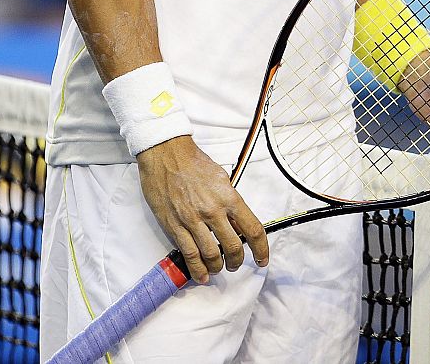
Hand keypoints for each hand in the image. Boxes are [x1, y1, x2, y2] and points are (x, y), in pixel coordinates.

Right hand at [134, 136, 268, 282]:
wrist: (167, 155)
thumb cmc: (194, 164)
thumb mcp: (222, 178)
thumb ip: (230, 201)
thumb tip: (238, 221)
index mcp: (229, 198)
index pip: (253, 229)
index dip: (261, 249)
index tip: (262, 259)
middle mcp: (214, 211)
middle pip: (233, 246)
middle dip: (237, 261)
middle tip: (235, 264)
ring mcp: (193, 220)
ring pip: (211, 255)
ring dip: (217, 267)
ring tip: (219, 269)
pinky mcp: (175, 226)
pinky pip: (189, 254)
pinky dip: (197, 269)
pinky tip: (201, 275)